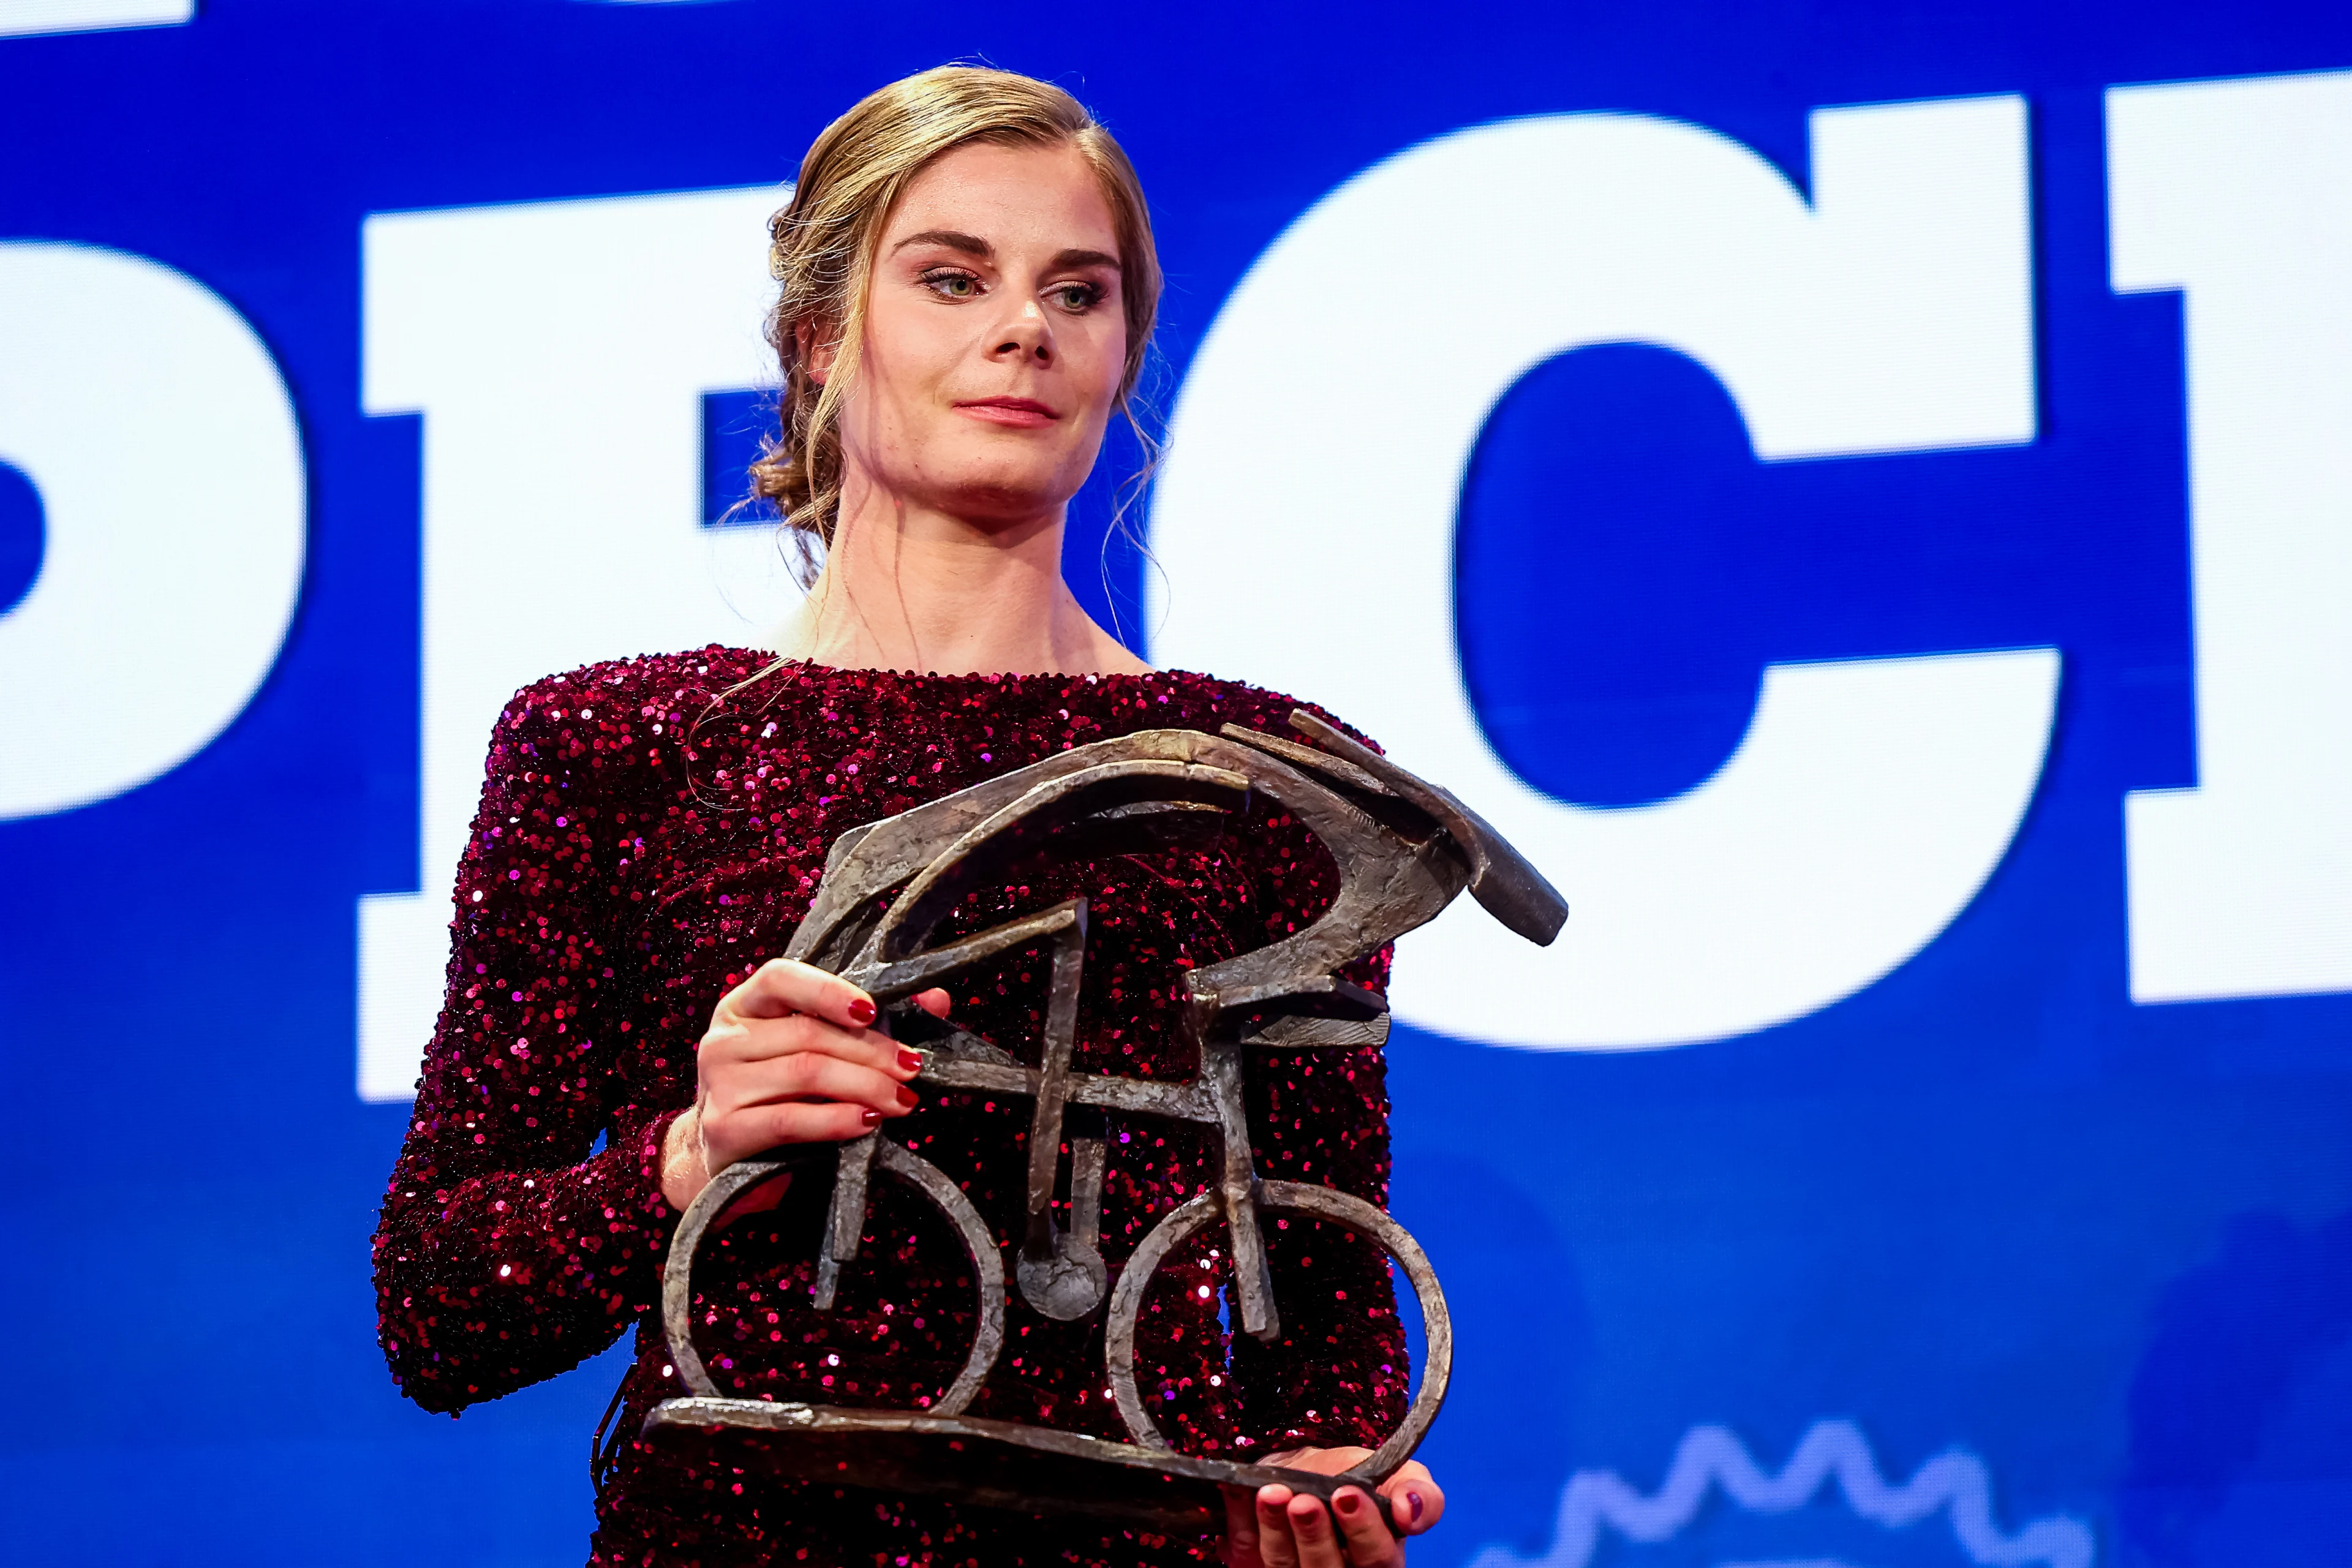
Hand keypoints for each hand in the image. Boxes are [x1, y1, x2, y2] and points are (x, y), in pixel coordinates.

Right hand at [660, 959, 949, 1210]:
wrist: (726, 1157)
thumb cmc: (778, 1095)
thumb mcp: (812, 1052)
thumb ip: (868, 1022)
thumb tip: (935, 999)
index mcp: (743, 1006)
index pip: (780, 978)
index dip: (829, 991)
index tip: (873, 1011)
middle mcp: (724, 1039)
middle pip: (808, 1033)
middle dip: (871, 1051)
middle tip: (911, 1068)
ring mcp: (720, 1084)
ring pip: (807, 1073)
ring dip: (866, 1086)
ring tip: (901, 1099)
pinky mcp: (725, 1128)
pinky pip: (791, 1119)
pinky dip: (837, 1120)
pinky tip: (868, 1121)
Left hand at [1221, 1446, 1443, 1567]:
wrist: (1310, 1468)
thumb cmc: (1358, 1479)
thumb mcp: (1399, 1475)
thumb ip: (1419, 1494)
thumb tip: (1412, 1511)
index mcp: (1378, 1562)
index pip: (1377, 1560)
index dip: (1363, 1530)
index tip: (1347, 1495)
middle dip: (1314, 1534)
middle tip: (1305, 1501)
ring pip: (1283, 1564)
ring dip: (1275, 1528)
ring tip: (1273, 1493)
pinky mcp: (1253, 1563)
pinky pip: (1244, 1547)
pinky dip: (1241, 1517)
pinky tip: (1242, 1490)